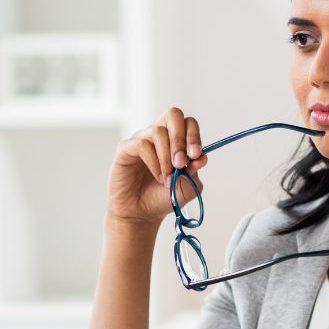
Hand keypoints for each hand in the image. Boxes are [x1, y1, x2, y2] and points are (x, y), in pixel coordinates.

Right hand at [107, 107, 208, 225]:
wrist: (141, 214)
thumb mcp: (186, 187)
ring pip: (158, 132)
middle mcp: (158, 135)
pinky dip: (154, 162)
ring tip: (167, 178)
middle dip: (180, 138)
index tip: (195, 156)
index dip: (194, 136)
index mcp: (175, 140)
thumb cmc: (162, 197)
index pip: (188, 123)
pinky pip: (142, 144)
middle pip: (173, 114)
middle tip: (180, 162)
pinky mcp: (125, 149)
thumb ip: (194, 171)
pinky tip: (157, 176)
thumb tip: (202, 157)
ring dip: (166, 158)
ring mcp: (141, 139)